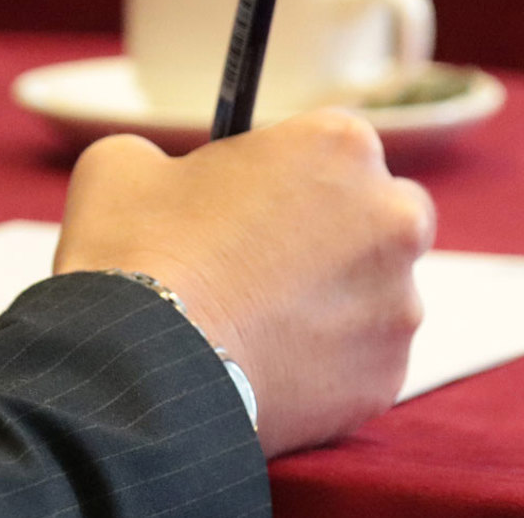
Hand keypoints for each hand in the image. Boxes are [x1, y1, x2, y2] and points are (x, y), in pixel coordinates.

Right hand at [54, 109, 434, 456]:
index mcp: (340, 146)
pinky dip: (326, 371)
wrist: (141, 371)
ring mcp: (398, 305)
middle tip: (273, 266)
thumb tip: (163, 176)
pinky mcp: (386, 378)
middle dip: (341, 237)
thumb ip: (165, 157)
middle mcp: (392, 218)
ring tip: (260, 329)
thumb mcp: (125, 165)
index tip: (259, 204)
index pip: (335, 148)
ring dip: (334, 308)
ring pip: (377, 299)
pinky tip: (270, 372)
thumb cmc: (137, 254)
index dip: (292, 177)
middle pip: (381, 218)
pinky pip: (362, 367)